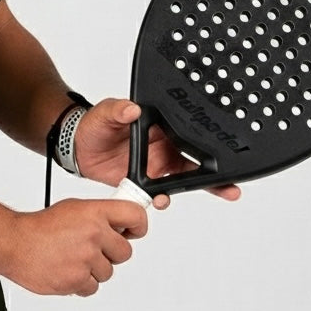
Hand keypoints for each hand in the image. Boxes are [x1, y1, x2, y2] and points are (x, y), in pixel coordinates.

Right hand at [3, 198, 147, 296]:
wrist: (14, 243)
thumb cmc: (40, 227)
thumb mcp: (74, 209)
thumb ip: (100, 217)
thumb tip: (121, 227)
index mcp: (94, 213)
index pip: (135, 216)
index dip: (138, 226)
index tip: (133, 231)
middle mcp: (93, 234)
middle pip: (125, 252)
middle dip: (110, 253)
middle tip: (92, 249)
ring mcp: (86, 258)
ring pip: (108, 272)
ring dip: (93, 270)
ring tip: (72, 259)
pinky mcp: (77, 280)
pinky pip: (93, 287)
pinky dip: (81, 283)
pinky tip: (67, 270)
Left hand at [74, 98, 241, 206]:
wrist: (78, 147)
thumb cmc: (94, 124)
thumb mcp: (105, 113)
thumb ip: (117, 110)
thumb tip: (131, 108)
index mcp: (160, 125)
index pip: (190, 132)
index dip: (208, 143)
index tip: (224, 152)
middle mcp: (164, 146)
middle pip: (197, 160)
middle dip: (217, 173)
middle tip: (232, 185)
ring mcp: (157, 165)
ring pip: (185, 179)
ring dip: (201, 188)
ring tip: (217, 194)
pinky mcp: (145, 181)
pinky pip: (162, 193)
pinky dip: (166, 199)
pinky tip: (164, 201)